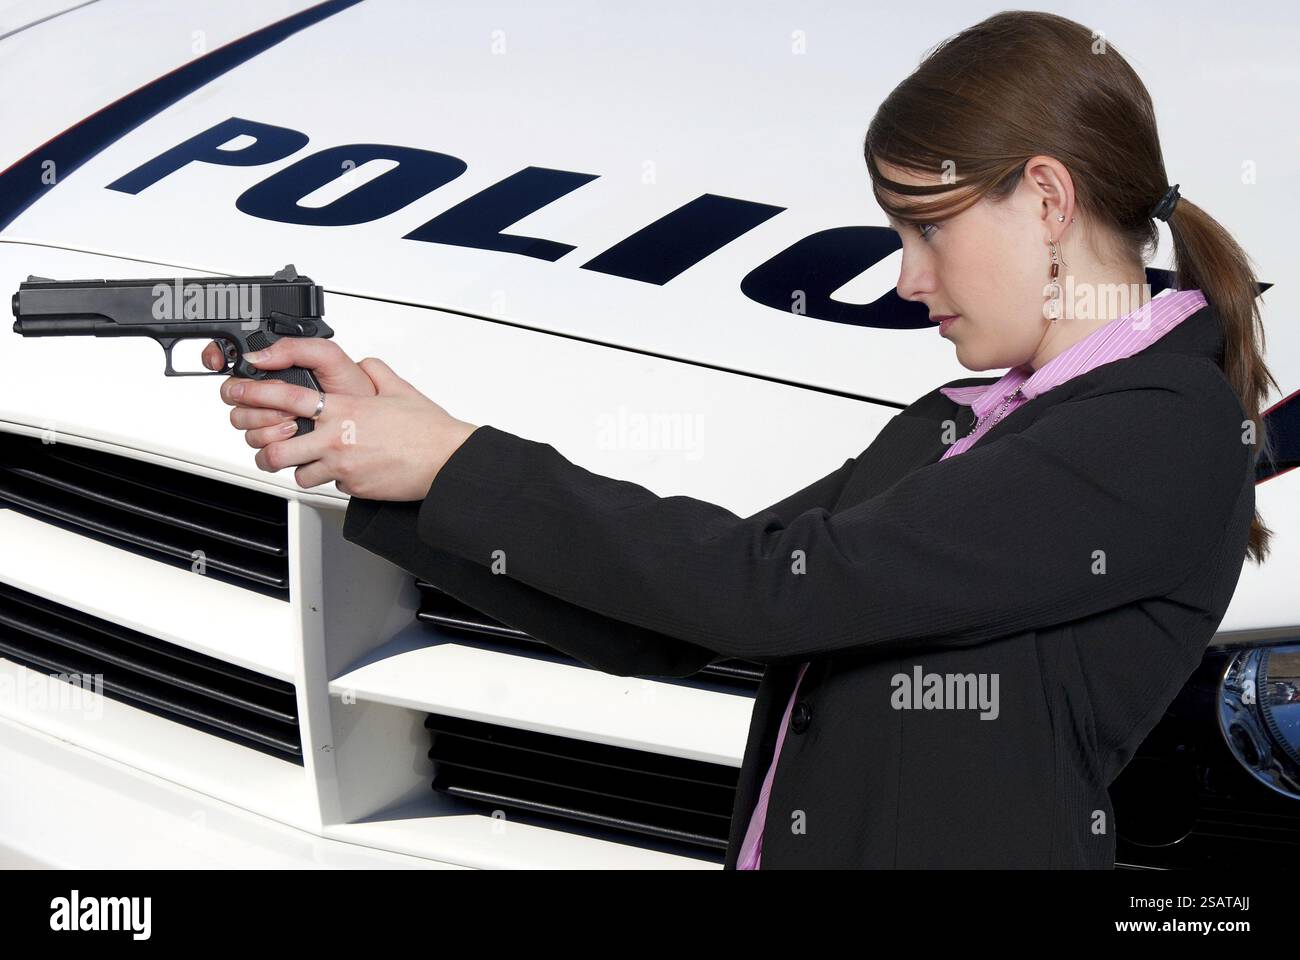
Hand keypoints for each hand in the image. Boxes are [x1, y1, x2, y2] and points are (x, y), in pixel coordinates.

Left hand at [209, 337, 478, 499]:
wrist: (445, 460)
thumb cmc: (426, 429)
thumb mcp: (398, 388)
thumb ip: (375, 371)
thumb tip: (364, 364)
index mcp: (344, 407)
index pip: (286, 397)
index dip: (254, 393)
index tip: (237, 391)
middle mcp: (337, 437)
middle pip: (277, 446)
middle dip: (261, 446)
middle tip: (261, 442)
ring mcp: (342, 465)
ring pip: (297, 473)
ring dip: (295, 468)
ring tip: (300, 462)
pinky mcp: (352, 486)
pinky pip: (327, 485)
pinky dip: (328, 480)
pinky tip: (338, 472)